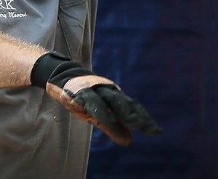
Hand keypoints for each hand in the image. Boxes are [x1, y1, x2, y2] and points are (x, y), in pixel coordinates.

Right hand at [31, 52, 161, 145]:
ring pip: (113, 103)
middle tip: (154, 130)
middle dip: (140, 118)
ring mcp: (95, 90)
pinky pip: (94, 104)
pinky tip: (108, 121)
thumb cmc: (81, 97)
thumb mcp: (97, 114)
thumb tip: (130, 139)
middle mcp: (107, 90)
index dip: (143, 118)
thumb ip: (113, 126)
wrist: (61, 77)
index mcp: (112, 95)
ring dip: (125, 115)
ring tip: (138, 126)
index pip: (131, 108)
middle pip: (126, 105)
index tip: (156, 130)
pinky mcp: (81, 92)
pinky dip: (102, 112)